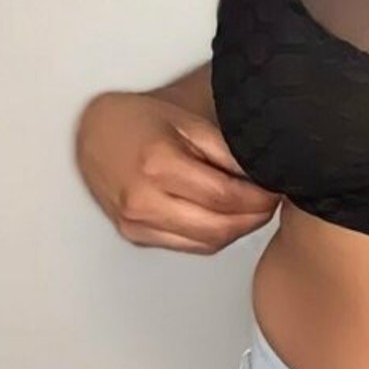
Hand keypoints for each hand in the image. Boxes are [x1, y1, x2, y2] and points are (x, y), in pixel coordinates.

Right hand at [75, 90, 280, 252]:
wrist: (92, 133)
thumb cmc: (139, 121)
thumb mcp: (187, 122)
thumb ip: (226, 151)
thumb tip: (262, 174)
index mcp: (158, 165)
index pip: (225, 196)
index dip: (259, 197)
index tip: (276, 189)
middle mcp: (143, 200)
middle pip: (218, 227)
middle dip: (254, 218)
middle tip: (272, 203)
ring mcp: (136, 223)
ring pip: (206, 243)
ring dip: (237, 231)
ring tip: (254, 210)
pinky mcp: (134, 235)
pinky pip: (187, 246)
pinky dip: (214, 237)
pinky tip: (226, 219)